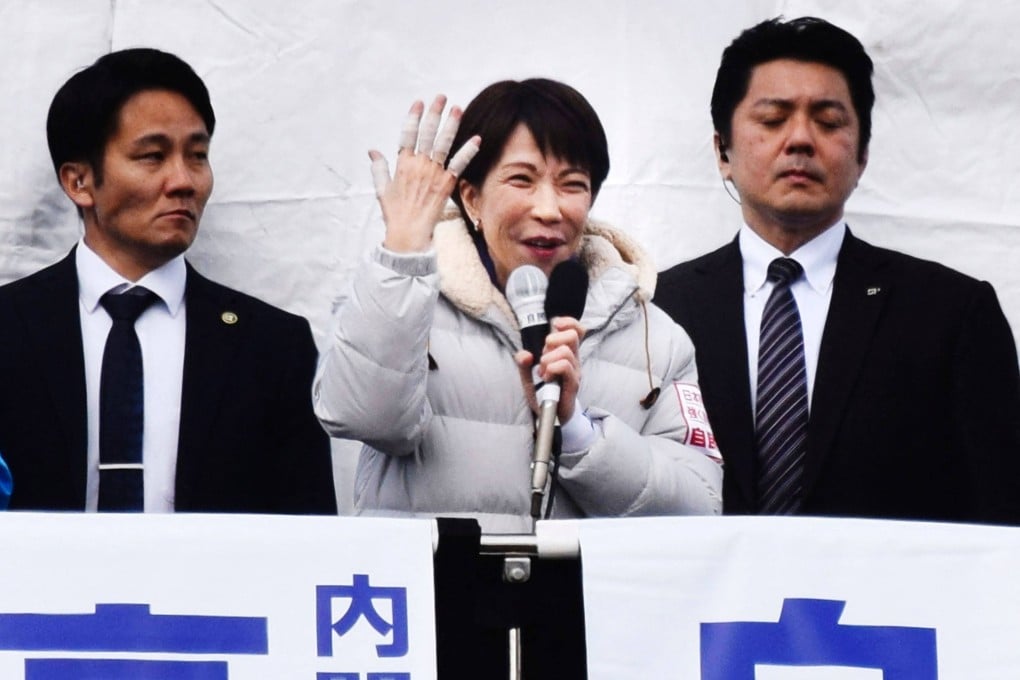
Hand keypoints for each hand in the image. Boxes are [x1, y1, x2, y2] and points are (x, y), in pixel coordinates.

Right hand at [369, 95, 479, 252]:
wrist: (409, 232)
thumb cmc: (395, 212)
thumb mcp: (382, 188)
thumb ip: (379, 168)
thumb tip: (372, 151)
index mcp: (402, 163)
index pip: (408, 134)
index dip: (413, 117)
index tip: (419, 103)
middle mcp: (419, 164)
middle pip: (427, 133)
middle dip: (434, 113)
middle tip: (441, 98)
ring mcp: (434, 173)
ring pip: (444, 143)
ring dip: (451, 125)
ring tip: (457, 108)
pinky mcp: (447, 183)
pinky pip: (459, 164)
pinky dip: (468, 151)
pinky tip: (477, 139)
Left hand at [515, 316, 585, 421]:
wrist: (550, 416)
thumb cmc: (542, 394)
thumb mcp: (528, 376)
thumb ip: (523, 363)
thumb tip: (524, 354)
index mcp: (566, 354)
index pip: (577, 330)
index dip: (568, 322)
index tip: (555, 325)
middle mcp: (574, 360)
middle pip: (572, 336)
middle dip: (553, 340)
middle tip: (543, 355)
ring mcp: (575, 372)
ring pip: (565, 351)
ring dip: (548, 359)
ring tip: (542, 372)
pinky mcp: (574, 384)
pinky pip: (565, 366)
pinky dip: (552, 368)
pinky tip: (546, 378)